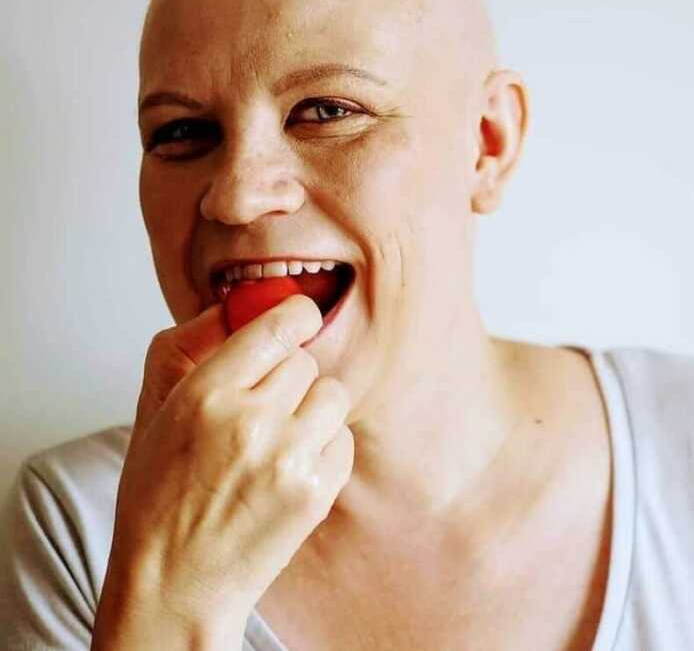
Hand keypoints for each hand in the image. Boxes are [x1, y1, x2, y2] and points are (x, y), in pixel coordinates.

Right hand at [105, 295, 353, 626]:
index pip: (277, 326)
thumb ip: (187, 347)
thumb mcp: (153, 411)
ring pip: (331, 394)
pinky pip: (343, 437)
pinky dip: (324, 447)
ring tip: (278, 441)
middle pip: (305, 361)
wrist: (173, 585)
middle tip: (262, 410)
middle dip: (288, 379)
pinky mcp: (315, 492)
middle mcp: (249, 421)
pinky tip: (291, 468)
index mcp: (204, 395)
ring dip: (311, 410)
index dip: (294, 316)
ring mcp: (286, 458)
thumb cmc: (159, 498)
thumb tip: (234, 305)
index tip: (299, 319)